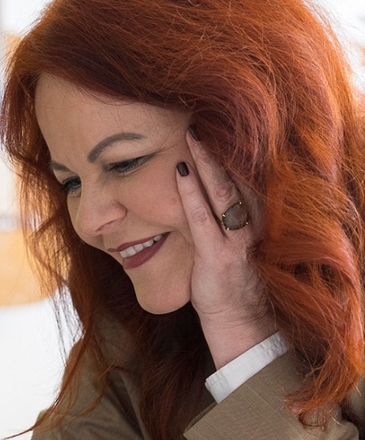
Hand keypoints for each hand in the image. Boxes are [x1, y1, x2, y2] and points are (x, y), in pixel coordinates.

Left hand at [179, 131, 275, 367]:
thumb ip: (226, 218)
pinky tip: (180, 172)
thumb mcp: (235, 245)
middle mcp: (253, 225)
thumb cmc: (234, 285)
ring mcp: (237, 241)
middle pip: (239, 176)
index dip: (235, 149)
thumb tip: (205, 191)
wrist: (242, 324)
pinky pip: (203, 218)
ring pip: (223, 191)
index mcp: (259, 220)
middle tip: (202, 115)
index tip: (220, 122)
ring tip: (191, 132)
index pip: (248, 177)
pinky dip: (191, 194)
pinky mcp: (218, 257)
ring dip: (206, 160)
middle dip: (221, 145)